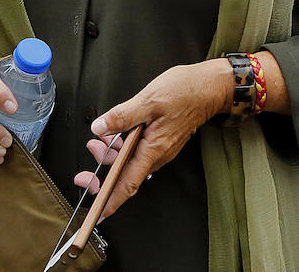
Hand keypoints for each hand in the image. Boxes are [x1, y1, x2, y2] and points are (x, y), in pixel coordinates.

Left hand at [72, 60, 230, 219]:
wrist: (209, 87)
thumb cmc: (185, 92)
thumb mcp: (148, 100)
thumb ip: (122, 116)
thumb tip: (100, 127)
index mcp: (153, 149)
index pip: (128, 183)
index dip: (112, 200)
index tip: (98, 212)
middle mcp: (157, 153)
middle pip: (125, 173)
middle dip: (103, 168)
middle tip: (89, 157)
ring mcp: (160, 147)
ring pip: (130, 159)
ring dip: (112, 152)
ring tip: (100, 138)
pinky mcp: (160, 140)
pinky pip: (138, 150)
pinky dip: (123, 145)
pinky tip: (116, 132)